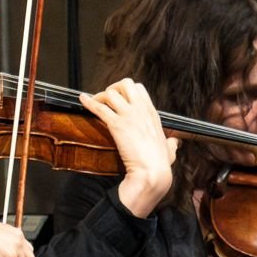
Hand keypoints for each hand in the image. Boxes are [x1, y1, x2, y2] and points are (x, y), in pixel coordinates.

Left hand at [77, 76, 177, 216]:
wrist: (152, 172)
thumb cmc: (160, 164)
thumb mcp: (170, 150)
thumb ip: (171, 144)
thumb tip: (174, 142)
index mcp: (152, 114)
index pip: (139, 89)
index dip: (126, 91)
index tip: (119, 99)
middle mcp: (141, 110)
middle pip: (126, 84)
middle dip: (113, 88)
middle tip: (106, 98)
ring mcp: (129, 116)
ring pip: (110, 93)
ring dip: (99, 96)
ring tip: (94, 103)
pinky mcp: (117, 125)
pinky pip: (99, 107)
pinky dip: (88, 102)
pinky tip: (81, 99)